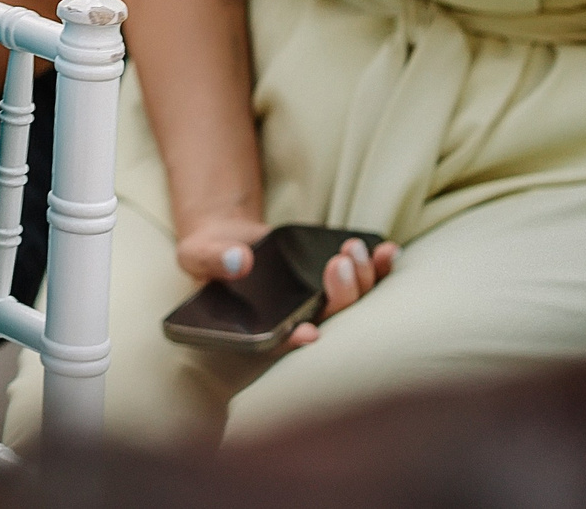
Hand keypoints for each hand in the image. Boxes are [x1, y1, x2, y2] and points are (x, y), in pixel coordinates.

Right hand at [174, 216, 398, 348]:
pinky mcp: (335, 284)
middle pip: (329, 322)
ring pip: (352, 304)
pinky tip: (388, 252)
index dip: (296, 342)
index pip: (281, 344)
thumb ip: (213, 259)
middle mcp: (294, 322)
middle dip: (342, 296)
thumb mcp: (198, 254)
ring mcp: (319, 304)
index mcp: (258, 328)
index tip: (309, 333)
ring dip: (362, 279)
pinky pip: (364, 282)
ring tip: (354, 250)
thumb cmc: (212, 256)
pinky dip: (380, 269)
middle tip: (337, 265)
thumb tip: (238, 260)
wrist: (231, 240)